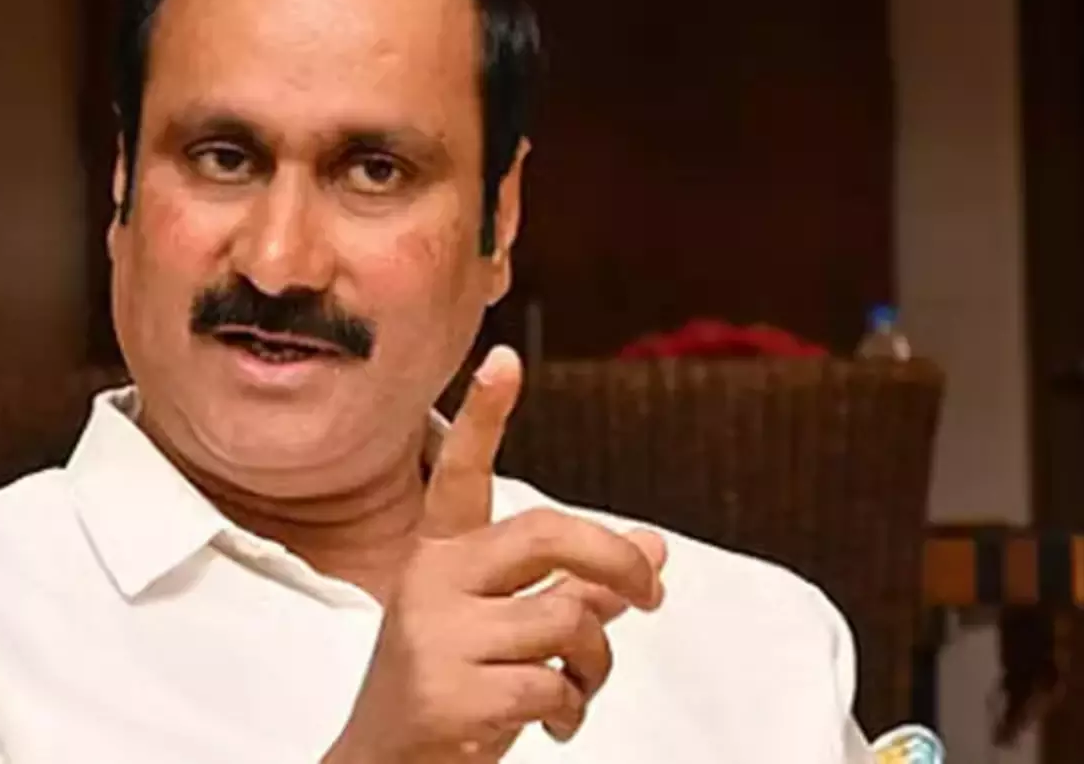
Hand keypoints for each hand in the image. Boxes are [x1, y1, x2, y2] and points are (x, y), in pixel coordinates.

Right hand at [324, 346, 667, 763]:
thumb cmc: (452, 686)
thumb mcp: (503, 627)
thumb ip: (572, 584)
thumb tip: (653, 548)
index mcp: (439, 554)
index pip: (460, 473)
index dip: (483, 416)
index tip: (505, 360)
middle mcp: (430, 580)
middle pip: (547, 532)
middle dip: (616, 560)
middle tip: (650, 594)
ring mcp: (434, 634)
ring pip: (569, 618)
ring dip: (596, 663)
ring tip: (573, 688)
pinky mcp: (448, 690)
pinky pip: (554, 684)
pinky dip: (574, 708)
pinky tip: (552, 723)